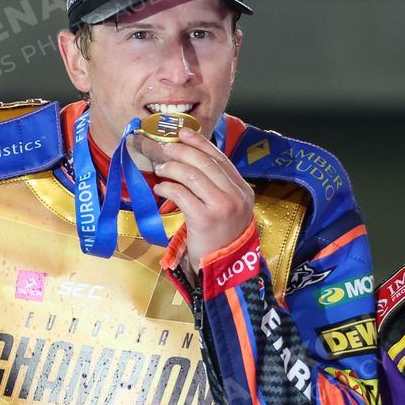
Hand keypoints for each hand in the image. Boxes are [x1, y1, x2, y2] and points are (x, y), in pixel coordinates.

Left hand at [139, 127, 255, 272]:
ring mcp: (222, 207)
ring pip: (193, 175)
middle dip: (181, 151)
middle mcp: (236, 196)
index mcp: (243, 190)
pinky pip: (182, 194)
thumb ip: (215, 187)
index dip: (200, 143)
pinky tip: (160, 188)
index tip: (183, 132)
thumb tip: (190, 161)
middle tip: (164, 148)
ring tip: (160, 168)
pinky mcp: (205, 219)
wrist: (224, 271)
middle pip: (205, 162)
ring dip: (172, 168)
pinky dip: (168, 187)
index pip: (220, 158)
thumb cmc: (221, 240)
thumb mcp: (226, 210)